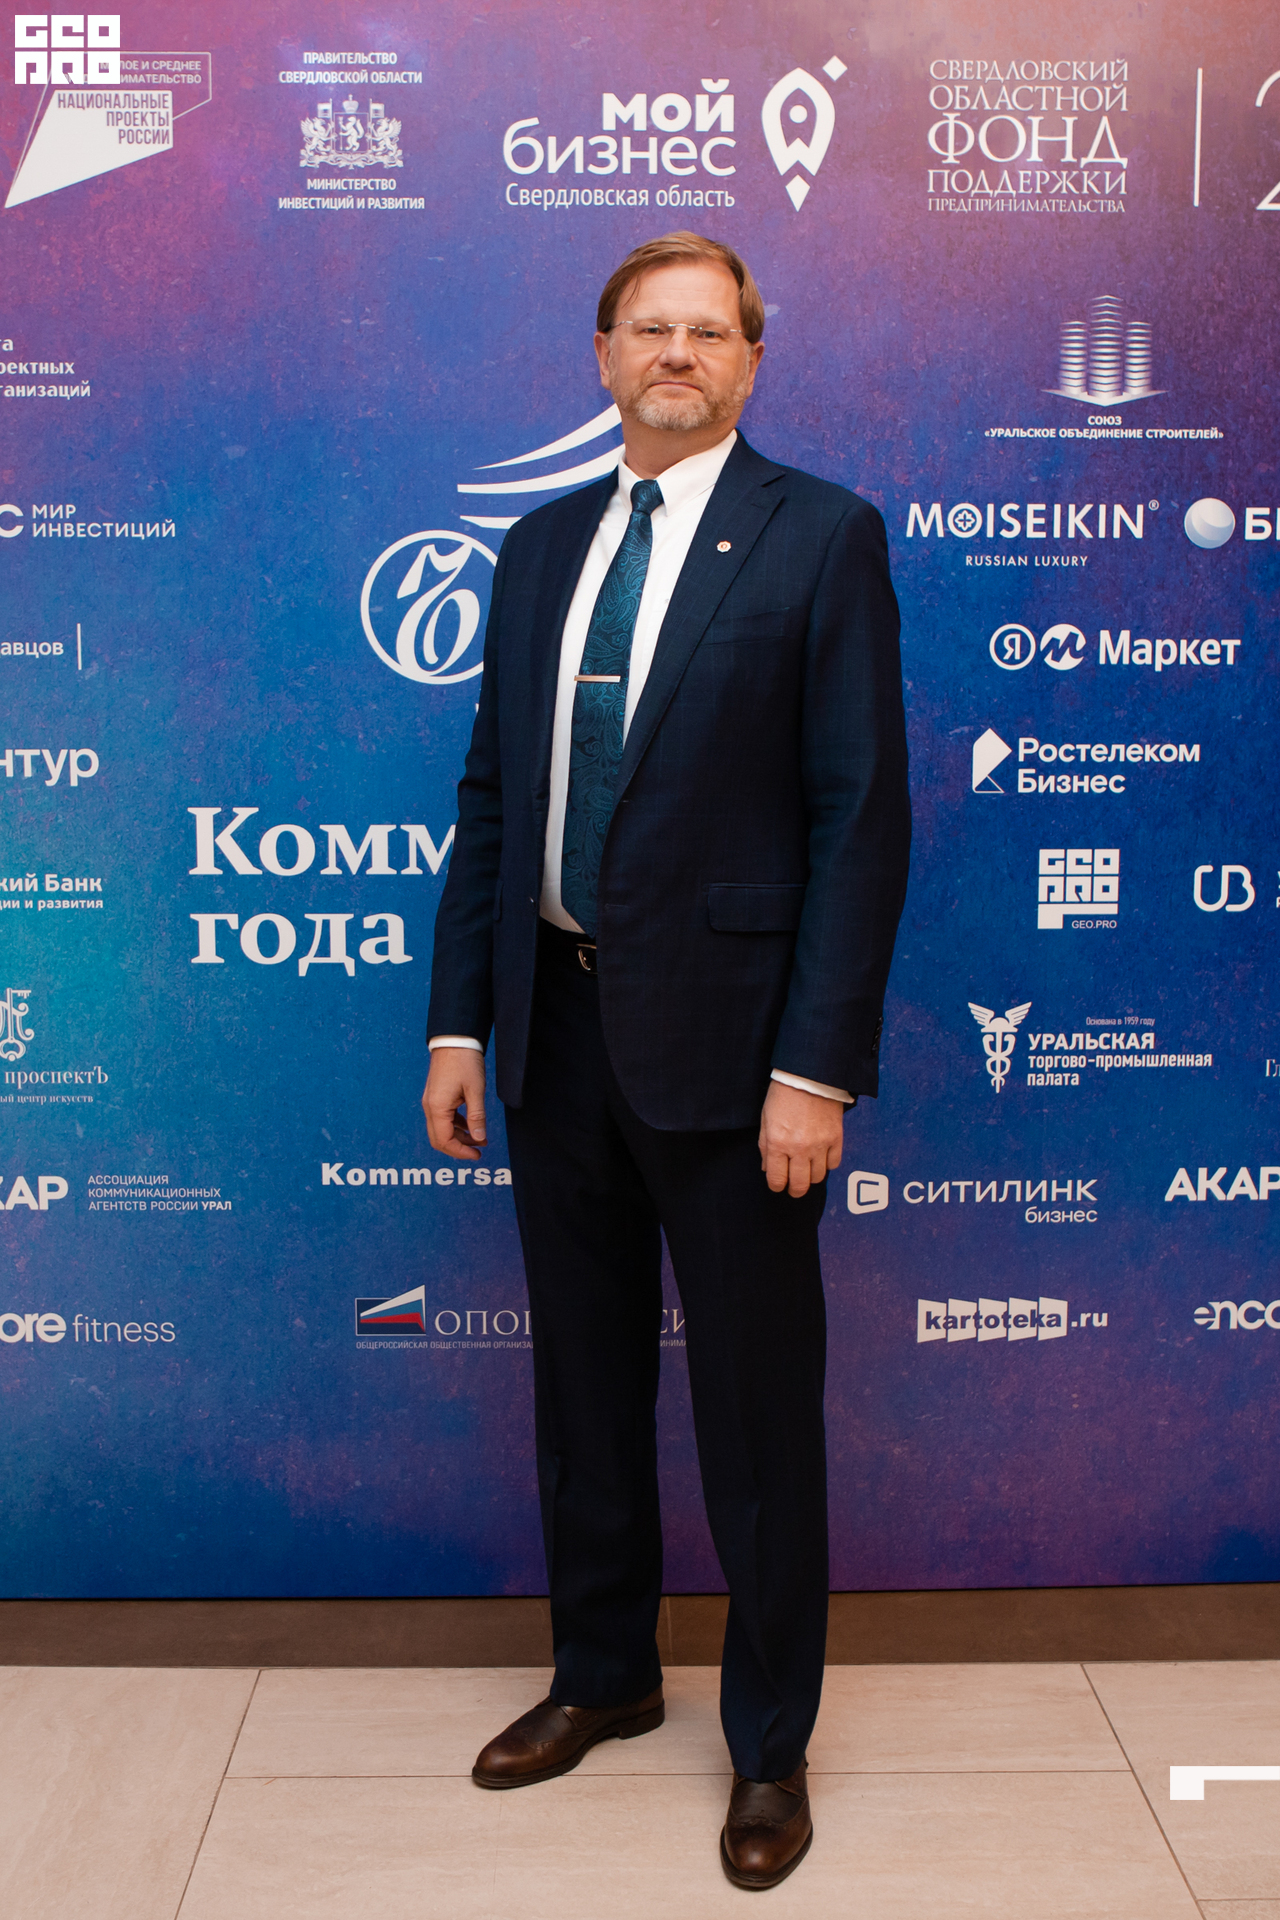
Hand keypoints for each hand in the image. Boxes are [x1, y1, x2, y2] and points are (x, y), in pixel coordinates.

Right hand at [423, 1048, 487, 1159]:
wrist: (454, 1040)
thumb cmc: (464, 1062)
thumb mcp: (475, 1091)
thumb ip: (477, 1117)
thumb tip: (479, 1138)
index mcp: (437, 1108)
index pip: (444, 1141)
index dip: (460, 1152)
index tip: (477, 1155)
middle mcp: (430, 1107)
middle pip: (439, 1139)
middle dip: (459, 1147)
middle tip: (478, 1150)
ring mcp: (432, 1101)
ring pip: (442, 1129)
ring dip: (459, 1137)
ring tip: (480, 1138)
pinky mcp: (436, 1096)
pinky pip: (443, 1118)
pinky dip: (456, 1126)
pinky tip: (471, 1125)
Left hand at [758, 1081, 843, 1196]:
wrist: (809, 1076)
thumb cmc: (783, 1094)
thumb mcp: (765, 1120)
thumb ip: (765, 1147)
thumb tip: (767, 1168)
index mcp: (778, 1143)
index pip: (777, 1180)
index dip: (776, 1187)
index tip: (778, 1185)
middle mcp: (799, 1148)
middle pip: (800, 1185)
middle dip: (795, 1190)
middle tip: (794, 1187)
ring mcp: (820, 1145)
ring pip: (818, 1177)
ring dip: (811, 1176)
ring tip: (806, 1168)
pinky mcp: (836, 1138)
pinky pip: (833, 1164)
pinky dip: (827, 1164)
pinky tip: (820, 1157)